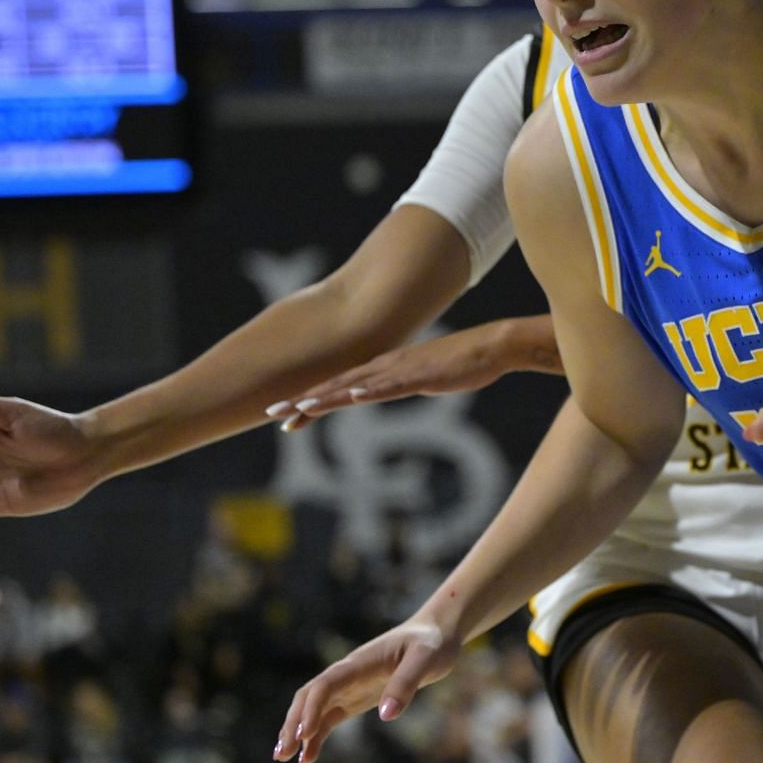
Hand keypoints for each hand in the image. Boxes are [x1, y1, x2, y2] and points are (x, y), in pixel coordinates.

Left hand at [265, 321, 527, 432]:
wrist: (491, 346)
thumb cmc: (461, 363)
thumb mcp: (421, 378)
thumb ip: (400, 383)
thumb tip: (385, 391)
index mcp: (383, 369)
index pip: (339, 387)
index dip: (310, 400)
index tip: (285, 415)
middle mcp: (384, 367)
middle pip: (336, 386)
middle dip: (302, 401)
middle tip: (271, 413)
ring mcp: (400, 370)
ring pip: (355, 386)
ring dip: (325, 398)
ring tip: (297, 410)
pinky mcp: (420, 375)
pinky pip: (390, 386)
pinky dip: (368, 392)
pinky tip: (350, 398)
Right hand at [274, 617, 459, 762]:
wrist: (436, 634)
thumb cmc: (431, 643)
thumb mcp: (425, 660)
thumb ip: (405, 684)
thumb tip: (386, 715)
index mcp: (360, 662)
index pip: (326, 684)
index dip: (312, 708)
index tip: (304, 733)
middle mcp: (348, 673)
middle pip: (310, 696)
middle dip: (293, 723)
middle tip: (282, 753)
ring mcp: (350, 686)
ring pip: (314, 708)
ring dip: (297, 731)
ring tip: (283, 757)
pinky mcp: (357, 697)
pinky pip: (330, 717)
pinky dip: (316, 735)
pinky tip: (308, 756)